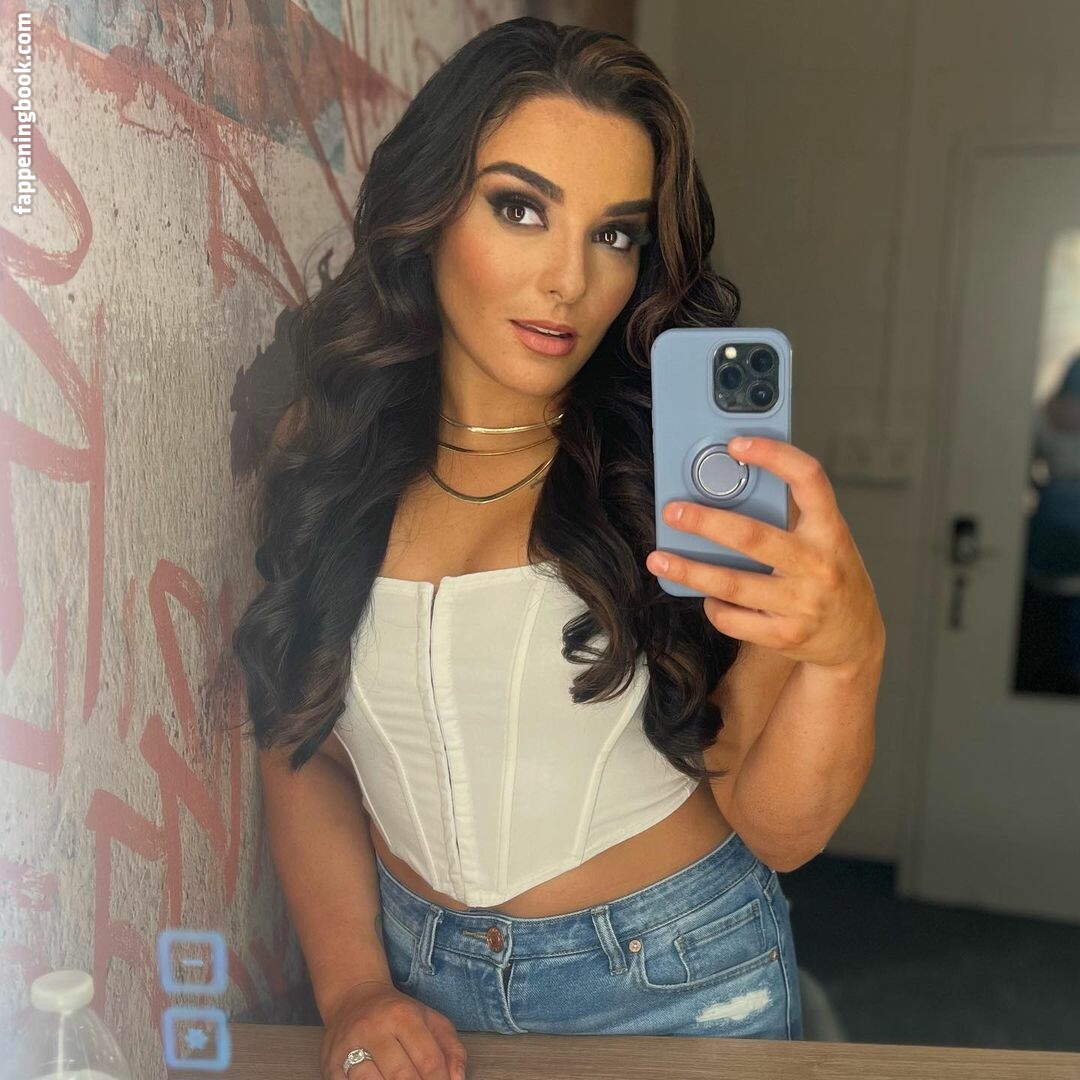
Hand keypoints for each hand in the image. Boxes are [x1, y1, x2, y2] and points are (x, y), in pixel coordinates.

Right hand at [321, 978, 467, 1078]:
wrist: (353, 998)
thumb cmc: (399, 1014)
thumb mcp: (431, 1019)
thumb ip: (451, 1048)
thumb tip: (458, 1079)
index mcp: (403, 1016)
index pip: (428, 1061)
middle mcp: (374, 1029)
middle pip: (401, 1076)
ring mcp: (349, 1046)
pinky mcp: (330, 1063)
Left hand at [646, 435, 884, 670]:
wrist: (856, 638)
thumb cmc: (830, 575)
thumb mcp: (824, 539)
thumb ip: (787, 518)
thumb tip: (723, 494)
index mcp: (830, 530)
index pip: (809, 479)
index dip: (774, 455)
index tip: (736, 444)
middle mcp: (819, 565)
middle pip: (753, 537)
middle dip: (705, 523)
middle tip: (673, 511)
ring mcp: (803, 604)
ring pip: (732, 583)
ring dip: (689, 570)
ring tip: (659, 558)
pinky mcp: (786, 636)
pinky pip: (733, 618)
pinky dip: (713, 605)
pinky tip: (707, 596)